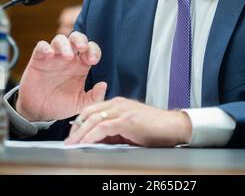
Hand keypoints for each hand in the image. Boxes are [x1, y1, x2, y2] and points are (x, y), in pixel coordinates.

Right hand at [16, 31, 106, 121]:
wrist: (40, 112)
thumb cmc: (62, 105)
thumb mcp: (81, 104)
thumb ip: (95, 97)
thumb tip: (104, 84)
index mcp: (81, 65)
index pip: (91, 49)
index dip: (94, 50)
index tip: (93, 61)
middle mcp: (68, 58)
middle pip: (76, 38)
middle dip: (80, 40)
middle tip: (82, 48)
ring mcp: (53, 57)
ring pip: (60, 39)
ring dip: (64, 44)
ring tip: (67, 56)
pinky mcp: (38, 60)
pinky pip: (41, 47)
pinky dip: (45, 47)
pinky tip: (49, 54)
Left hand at [64, 97, 191, 146]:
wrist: (172, 126)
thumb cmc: (154, 128)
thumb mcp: (129, 128)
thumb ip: (113, 131)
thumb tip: (96, 140)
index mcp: (118, 103)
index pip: (92, 109)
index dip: (80, 121)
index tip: (72, 133)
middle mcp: (119, 104)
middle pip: (89, 112)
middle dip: (76, 127)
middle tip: (68, 140)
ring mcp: (123, 110)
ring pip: (94, 119)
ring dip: (80, 133)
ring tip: (72, 144)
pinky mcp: (127, 120)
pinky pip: (104, 127)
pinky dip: (92, 135)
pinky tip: (86, 143)